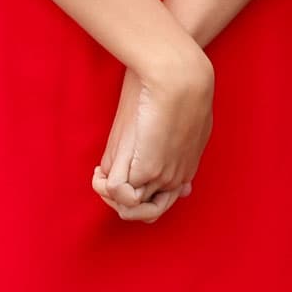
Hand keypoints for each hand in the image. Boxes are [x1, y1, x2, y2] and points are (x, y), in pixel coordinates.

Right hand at [92, 47, 213, 222]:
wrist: (180, 77)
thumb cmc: (180, 91)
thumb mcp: (191, 126)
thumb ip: (185, 154)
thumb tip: (186, 189)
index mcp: (185, 168)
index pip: (162, 203)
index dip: (143, 197)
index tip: (127, 177)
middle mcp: (174, 178)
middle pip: (148, 214)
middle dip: (126, 202)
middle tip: (108, 177)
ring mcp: (162, 176)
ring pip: (130, 209)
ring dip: (113, 196)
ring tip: (103, 174)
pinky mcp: (148, 168)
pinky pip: (120, 193)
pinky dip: (106, 186)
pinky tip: (101, 169)